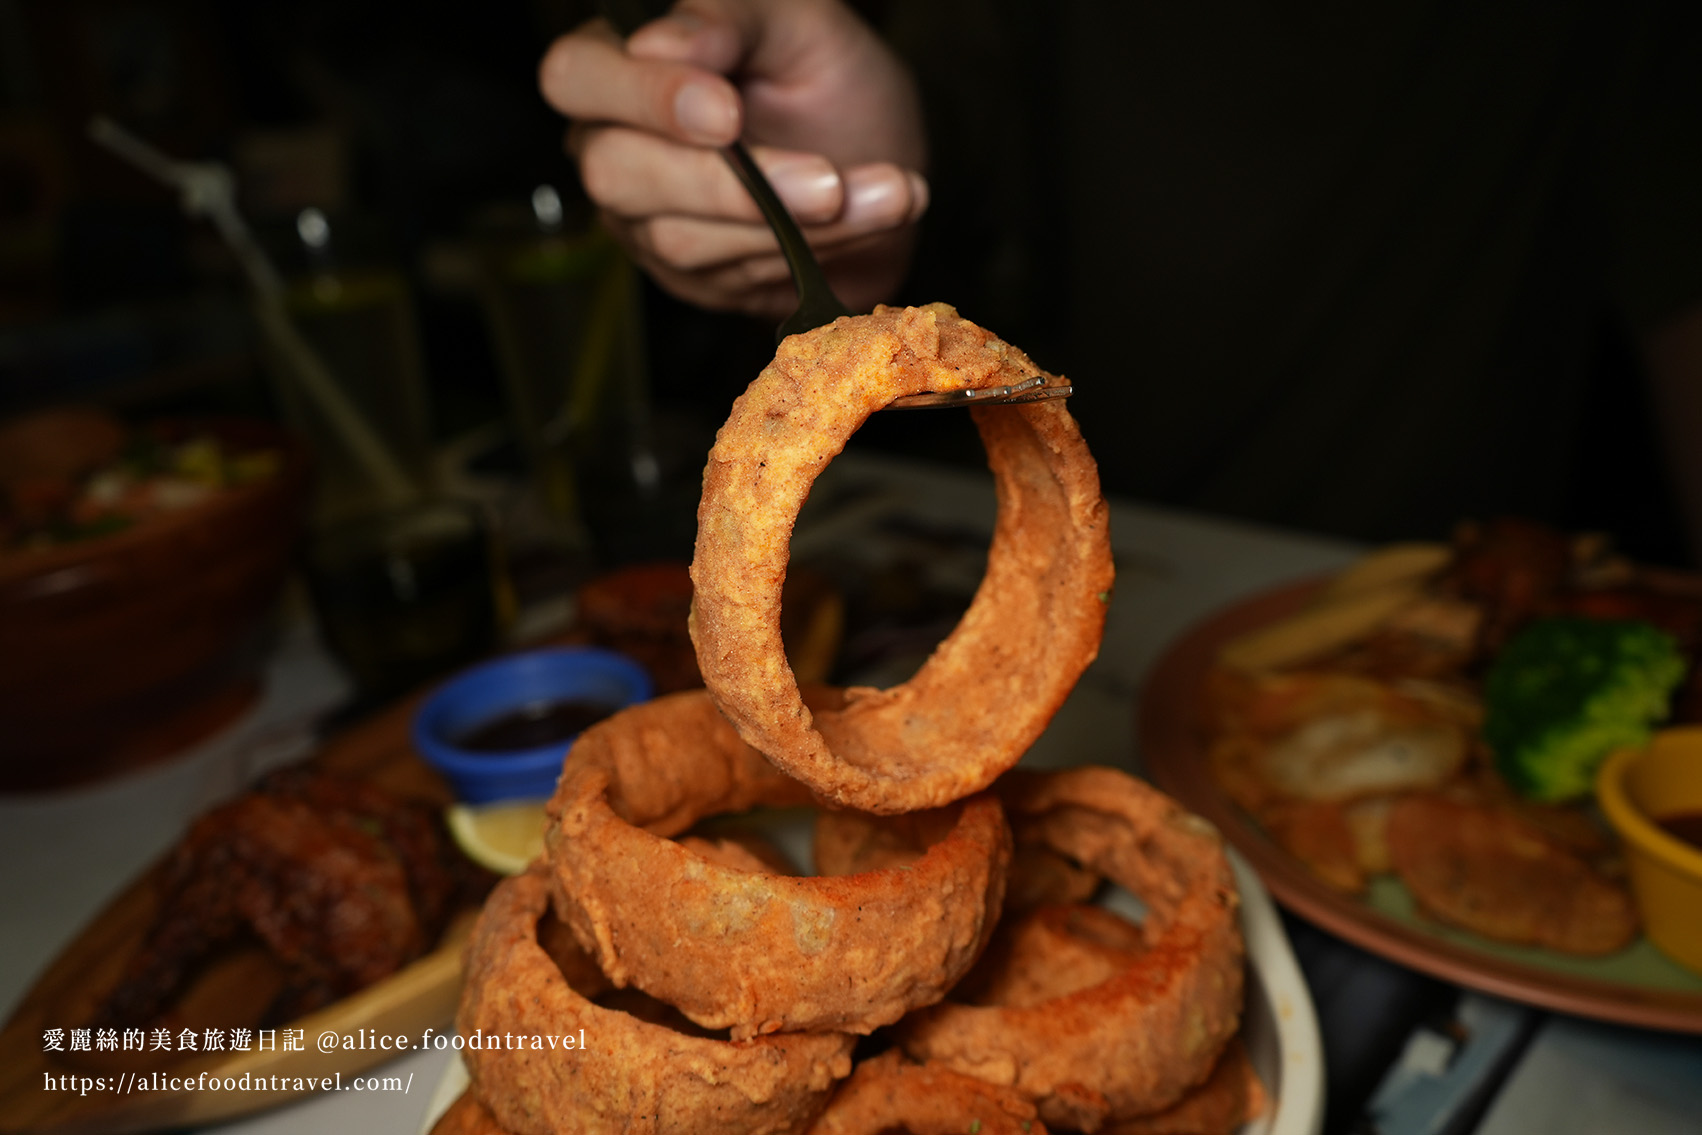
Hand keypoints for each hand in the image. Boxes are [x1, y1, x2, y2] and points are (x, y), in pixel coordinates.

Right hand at [538, 0, 926, 318]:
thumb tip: (664, 43)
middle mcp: (615, 148)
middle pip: (617, 176)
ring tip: (887, 193)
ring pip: (685, 241)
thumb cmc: (827, 77)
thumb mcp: (797, 24)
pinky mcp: (696, 279)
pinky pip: (738, 279)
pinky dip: (818, 251)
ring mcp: (649, 223)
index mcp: (618, 68)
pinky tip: (876, 215)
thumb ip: (730, 19)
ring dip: (796, 224)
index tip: (728, 113)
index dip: (643, 98)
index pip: (576, 78)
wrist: (882, 157)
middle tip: (828, 181)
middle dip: (729, 186)